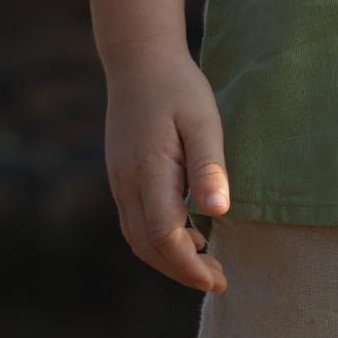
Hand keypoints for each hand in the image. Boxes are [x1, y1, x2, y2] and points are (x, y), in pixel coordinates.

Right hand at [105, 48, 229, 291]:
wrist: (138, 58)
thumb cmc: (178, 87)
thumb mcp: (204, 121)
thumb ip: (208, 167)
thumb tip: (218, 213)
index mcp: (148, 172)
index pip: (164, 236)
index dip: (189, 266)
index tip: (218, 279)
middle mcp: (127, 182)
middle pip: (147, 246)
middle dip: (181, 271)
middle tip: (218, 279)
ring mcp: (119, 180)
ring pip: (137, 237)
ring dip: (168, 259)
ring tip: (205, 263)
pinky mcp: (121, 175)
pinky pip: (134, 220)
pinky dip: (157, 240)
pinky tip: (186, 235)